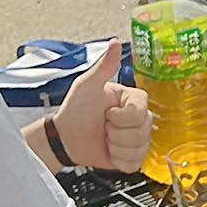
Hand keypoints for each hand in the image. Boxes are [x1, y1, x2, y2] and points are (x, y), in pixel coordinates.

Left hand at [53, 39, 151, 172]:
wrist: (64, 138)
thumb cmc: (75, 110)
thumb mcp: (87, 85)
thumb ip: (104, 66)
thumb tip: (114, 42)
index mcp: (133, 100)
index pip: (141, 112)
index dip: (121, 117)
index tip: (107, 113)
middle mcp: (139, 118)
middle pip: (143, 132)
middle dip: (117, 133)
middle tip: (104, 126)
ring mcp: (138, 138)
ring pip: (140, 148)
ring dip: (116, 147)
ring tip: (105, 138)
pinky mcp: (132, 156)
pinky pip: (135, 163)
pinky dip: (118, 160)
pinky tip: (109, 151)